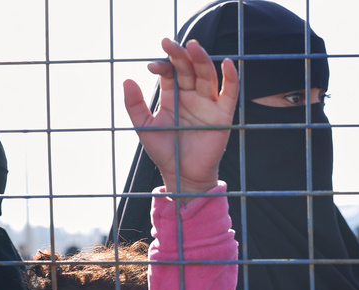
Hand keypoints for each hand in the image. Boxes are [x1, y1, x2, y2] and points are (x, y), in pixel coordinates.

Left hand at [124, 38, 238, 200]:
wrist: (182, 176)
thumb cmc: (164, 152)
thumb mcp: (144, 126)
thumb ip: (134, 105)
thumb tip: (127, 79)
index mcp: (172, 95)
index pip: (170, 71)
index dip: (163, 64)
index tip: (152, 66)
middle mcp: (191, 95)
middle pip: (189, 68)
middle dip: (180, 55)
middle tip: (170, 44)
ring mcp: (208, 103)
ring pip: (207, 75)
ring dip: (202, 60)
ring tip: (194, 46)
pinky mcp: (223, 115)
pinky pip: (229, 93)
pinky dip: (231, 78)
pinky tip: (226, 63)